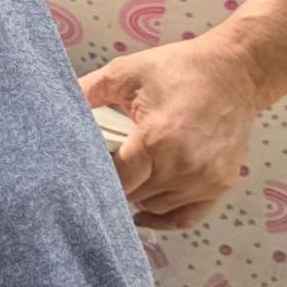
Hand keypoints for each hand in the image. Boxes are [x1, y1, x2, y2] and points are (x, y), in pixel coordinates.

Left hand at [82, 37, 272, 230]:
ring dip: (138, 195)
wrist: (235, 71)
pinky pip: (185, 217)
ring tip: (127, 175)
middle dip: (114, 185)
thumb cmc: (180, 69)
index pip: (115, 180)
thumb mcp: (126, 72)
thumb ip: (87, 92)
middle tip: (100, 171)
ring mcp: (204, 179)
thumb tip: (51, 107)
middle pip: (133, 195)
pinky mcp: (219, 184)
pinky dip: (163, 218)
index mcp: (157, 140)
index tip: (78, 174)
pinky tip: (142, 214)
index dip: (94, 179)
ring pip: (155, 206)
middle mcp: (183, 166)